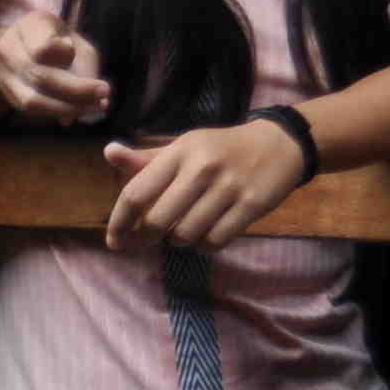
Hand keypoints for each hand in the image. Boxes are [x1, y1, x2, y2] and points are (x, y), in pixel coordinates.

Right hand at [0, 12, 111, 125]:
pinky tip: (75, 112)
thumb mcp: (75, 38)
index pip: (43, 47)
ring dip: (65, 109)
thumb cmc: (54, 37)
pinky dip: (56, 113)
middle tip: (104, 96)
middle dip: (76, 91)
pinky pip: (31, 111)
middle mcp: (8, 49)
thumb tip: (92, 102)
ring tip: (92, 109)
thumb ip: (86, 65)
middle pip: (40, 77)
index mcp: (30, 26)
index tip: (75, 52)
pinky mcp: (7, 95)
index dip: (64, 54)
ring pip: (32, 101)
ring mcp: (3, 74)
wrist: (16, 45)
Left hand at [102, 118, 311, 253]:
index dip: (119, 223)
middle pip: (157, 221)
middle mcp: (202, 168)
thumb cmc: (220, 149)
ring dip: (178, 242)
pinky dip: (204, 245)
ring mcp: (229, 187)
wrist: (280, 143)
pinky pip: (215, 241)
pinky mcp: (252, 205)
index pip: (136, 193)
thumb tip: (108, 152)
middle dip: (147, 238)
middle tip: (149, 239)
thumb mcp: (184, 147)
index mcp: (179, 152)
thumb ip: (146, 159)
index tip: (114, 241)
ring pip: (185, 235)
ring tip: (182, 231)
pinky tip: (205, 235)